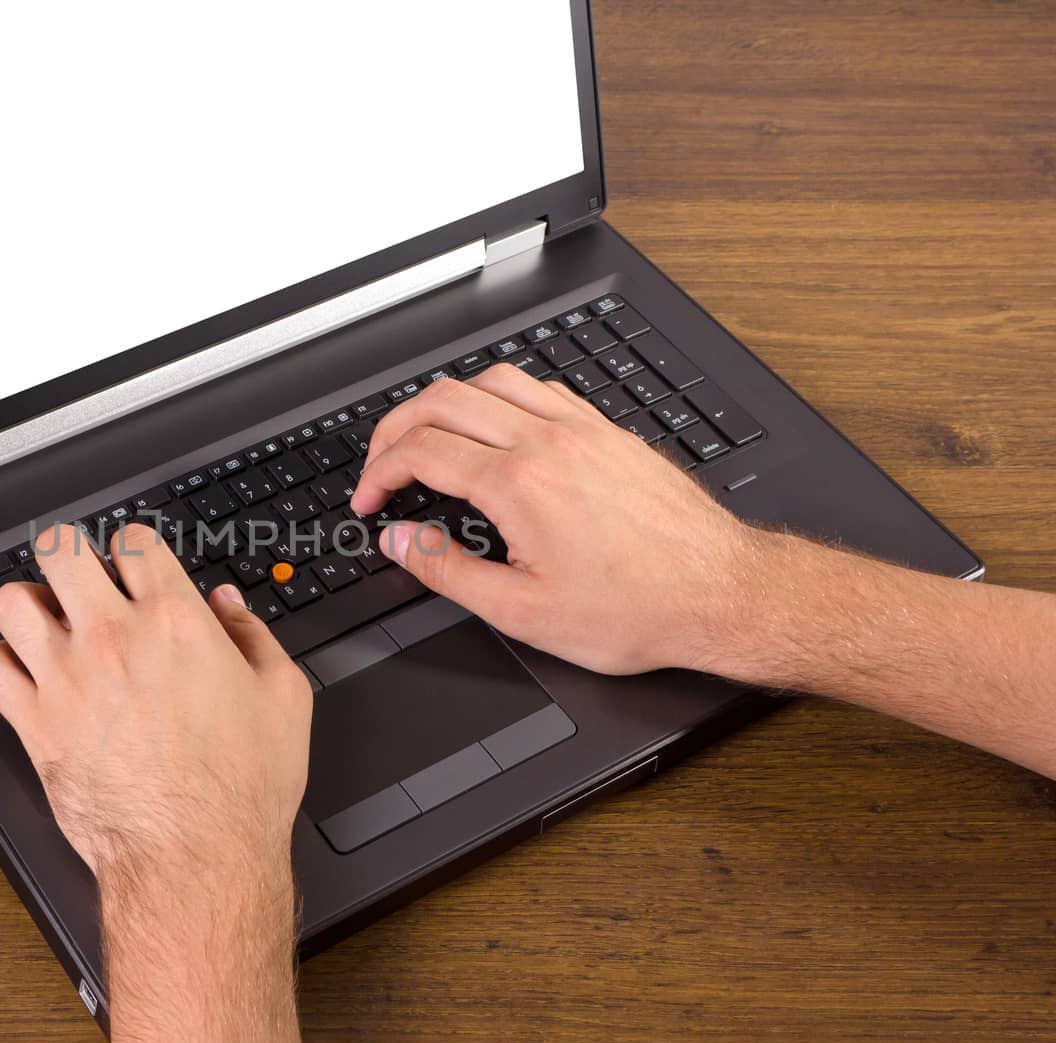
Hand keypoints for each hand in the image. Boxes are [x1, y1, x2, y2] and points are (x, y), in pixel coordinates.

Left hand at [0, 523, 312, 878]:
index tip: (135, 567)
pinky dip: (1, 666)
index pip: (133, 541)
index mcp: (175, 623)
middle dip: (70, 555)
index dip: (134, 548)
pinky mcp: (35, 724)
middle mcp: (114, 640)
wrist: (196, 858)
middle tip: (80, 578)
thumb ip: (253, 637)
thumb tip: (228, 606)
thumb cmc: (241, 789)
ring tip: (46, 622)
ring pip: (11, 602)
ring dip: (27, 604)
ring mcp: (67, 679)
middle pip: (61, 550)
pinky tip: (26, 676)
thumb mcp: (283, 697)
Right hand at [351, 364, 759, 675]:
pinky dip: (500, 399)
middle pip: (444, 400)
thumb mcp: (522, 613)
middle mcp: (549, 442)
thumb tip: (400, 542)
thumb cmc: (637, 610)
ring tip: (426, 438)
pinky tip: (495, 429)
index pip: (421, 450)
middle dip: (395, 428)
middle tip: (380, 465)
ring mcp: (582, 430)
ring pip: (491, 380)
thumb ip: (448, 571)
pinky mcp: (608, 432)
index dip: (379, 473)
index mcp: (519, 485)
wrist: (721, 595)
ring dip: (445, 403)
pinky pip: (540, 388)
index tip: (370, 501)